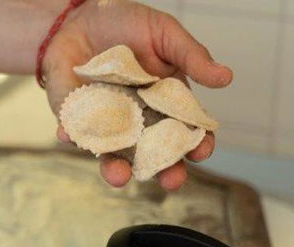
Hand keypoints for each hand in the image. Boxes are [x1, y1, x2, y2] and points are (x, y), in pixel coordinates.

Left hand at [42, 0, 232, 189]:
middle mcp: (138, 122)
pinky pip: (74, 134)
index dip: (197, 144)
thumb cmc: (126, 25)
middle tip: (171, 180)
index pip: (187, 131)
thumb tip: (226, 77)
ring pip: (114, 156)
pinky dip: (71, 136)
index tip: (202, 150)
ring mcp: (107, 125)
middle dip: (164, 171)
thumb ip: (191, 57)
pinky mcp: (75, 120)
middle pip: (155, 155)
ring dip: (115, 169)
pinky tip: (67, 136)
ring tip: (119, 176)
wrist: (80, 17)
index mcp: (166, 104)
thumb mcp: (163, 34)